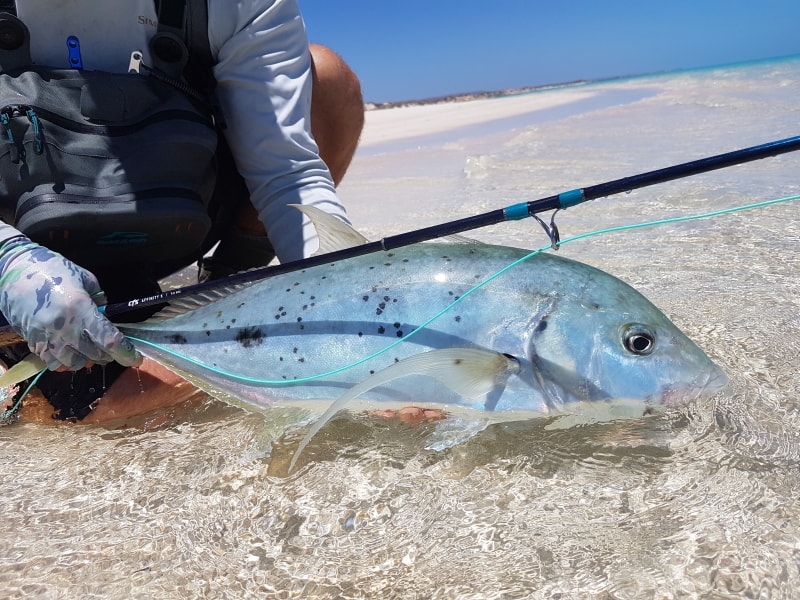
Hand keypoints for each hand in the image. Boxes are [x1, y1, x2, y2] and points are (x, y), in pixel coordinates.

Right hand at [0, 236, 141, 370]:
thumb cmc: (52, 269)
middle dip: (108, 354)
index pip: (109, 340)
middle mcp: (64, 327)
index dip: (126, 353)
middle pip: (95, 354)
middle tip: (110, 346)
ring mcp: (47, 337)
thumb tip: (108, 315)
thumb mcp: (84, 278)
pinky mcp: (33, 341)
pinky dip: (66, 361)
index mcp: (80, 308)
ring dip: (88, 359)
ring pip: (75, 363)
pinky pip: (54, 363)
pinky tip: (70, 350)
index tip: (135, 359)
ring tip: (89, 347)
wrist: (13, 270)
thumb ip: (100, 299)